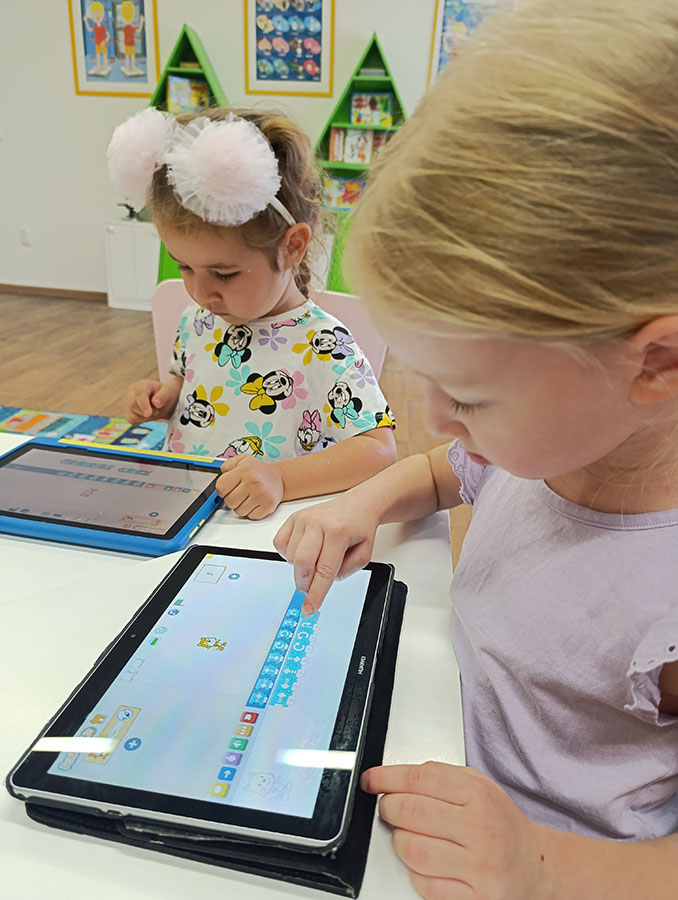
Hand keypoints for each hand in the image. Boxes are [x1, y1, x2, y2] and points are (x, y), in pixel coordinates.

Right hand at [124, 379, 179, 424]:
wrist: (161, 400)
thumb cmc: (165, 394)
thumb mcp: (169, 392)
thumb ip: (163, 396)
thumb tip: (156, 403)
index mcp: (142, 385)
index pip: (139, 395)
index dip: (143, 405)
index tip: (148, 414)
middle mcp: (131, 392)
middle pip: (133, 406)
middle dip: (148, 412)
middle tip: (157, 410)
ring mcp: (127, 402)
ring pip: (133, 415)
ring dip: (146, 417)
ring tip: (153, 410)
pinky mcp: (127, 412)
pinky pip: (133, 420)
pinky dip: (142, 420)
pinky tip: (147, 414)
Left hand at [217, 456, 283, 519]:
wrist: (279, 478)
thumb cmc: (259, 471)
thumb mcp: (242, 460)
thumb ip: (227, 465)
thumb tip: (221, 473)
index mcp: (244, 470)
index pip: (221, 487)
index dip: (222, 490)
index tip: (227, 488)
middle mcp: (253, 482)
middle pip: (229, 502)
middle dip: (231, 499)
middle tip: (239, 493)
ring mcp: (261, 495)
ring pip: (239, 511)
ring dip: (241, 506)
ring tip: (248, 497)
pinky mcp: (268, 506)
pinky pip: (251, 516)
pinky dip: (251, 512)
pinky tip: (255, 503)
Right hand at [273, 494, 378, 614]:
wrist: (357, 505)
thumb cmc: (359, 529)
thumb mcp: (364, 554)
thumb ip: (345, 572)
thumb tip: (321, 582)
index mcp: (338, 532)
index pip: (324, 571)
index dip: (315, 594)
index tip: (308, 609)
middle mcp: (318, 523)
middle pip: (302, 563)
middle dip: (304, 583)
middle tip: (310, 588)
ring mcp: (303, 519)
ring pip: (290, 556)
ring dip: (300, 567)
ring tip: (316, 559)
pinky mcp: (293, 518)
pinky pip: (280, 543)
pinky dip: (287, 554)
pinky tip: (303, 551)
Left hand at [362, 762, 548, 899]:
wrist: (537, 867)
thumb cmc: (502, 824)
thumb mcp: (480, 787)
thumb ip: (442, 776)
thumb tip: (397, 777)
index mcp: (479, 795)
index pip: (419, 778)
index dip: (386, 777)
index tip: (371, 780)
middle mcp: (480, 829)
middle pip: (411, 812)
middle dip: (388, 808)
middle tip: (388, 808)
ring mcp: (478, 866)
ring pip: (413, 850)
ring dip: (399, 842)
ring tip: (407, 835)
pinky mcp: (475, 898)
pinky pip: (425, 885)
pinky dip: (415, 873)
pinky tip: (425, 863)